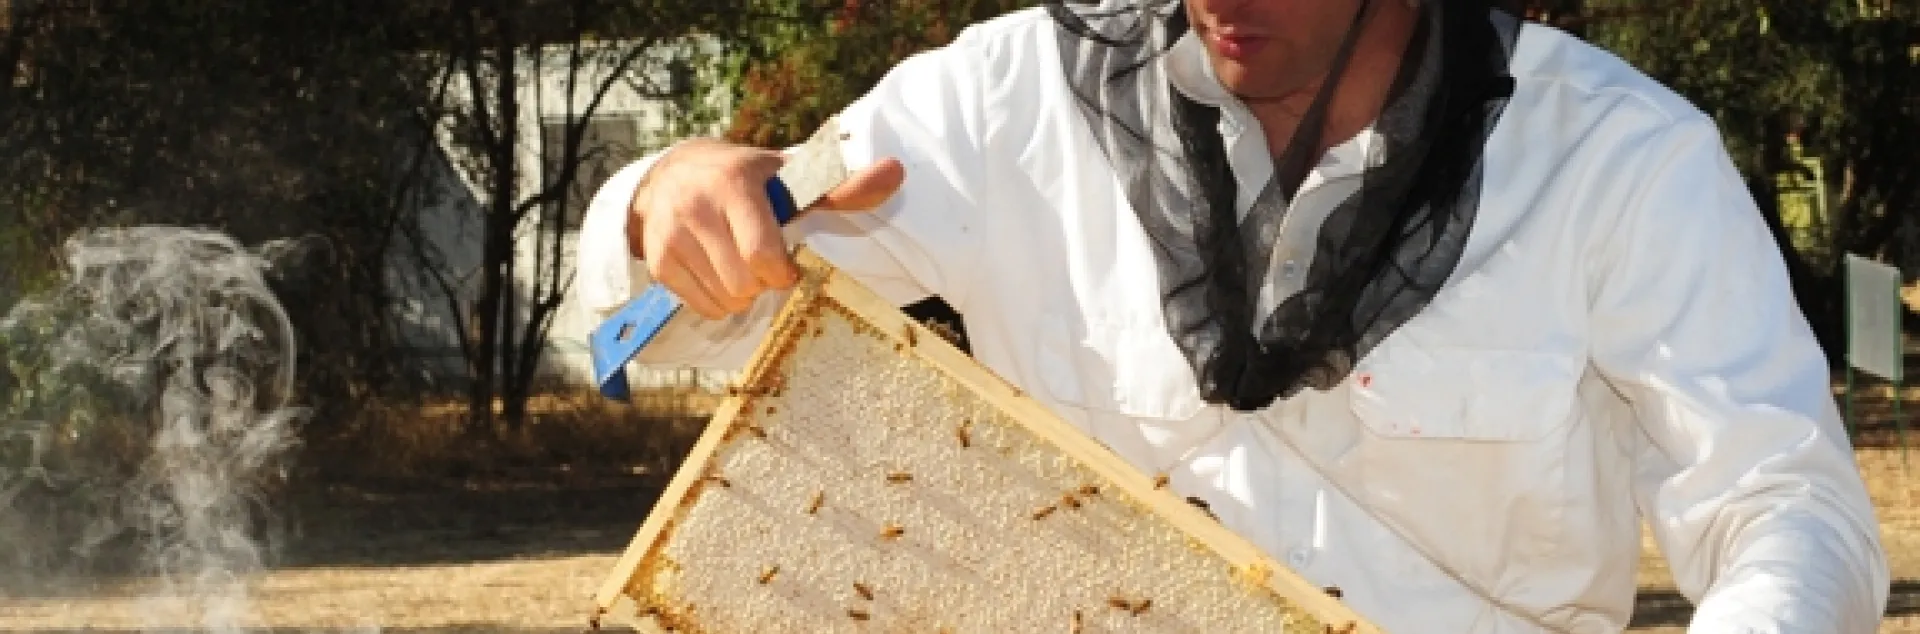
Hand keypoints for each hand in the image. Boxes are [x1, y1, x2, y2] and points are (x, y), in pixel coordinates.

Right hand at [626, 138, 904, 318]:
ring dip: (742, 293)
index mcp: (735, 183)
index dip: (782, 270)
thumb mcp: (790, 177)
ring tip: (738, 264)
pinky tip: (717, 272)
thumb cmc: (745, 178)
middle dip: (762, 281)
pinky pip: (703, 307)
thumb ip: (841, 186)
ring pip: (726, 300)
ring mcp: (670, 234)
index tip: (786, 262)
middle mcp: (696, 206)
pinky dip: (719, 301)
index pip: (762, 254)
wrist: (673, 172)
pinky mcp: (656, 258)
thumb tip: (896, 172)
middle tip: (760, 261)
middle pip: (746, 283)